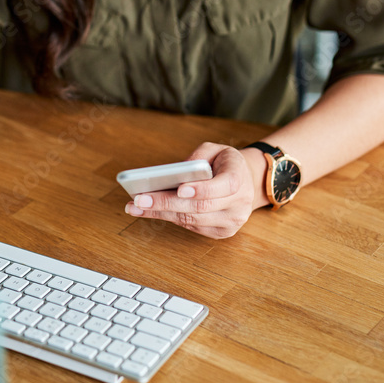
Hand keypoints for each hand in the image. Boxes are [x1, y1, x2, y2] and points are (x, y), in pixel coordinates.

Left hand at [123, 142, 260, 238]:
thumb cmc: (225, 163)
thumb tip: (175, 172)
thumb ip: (198, 156)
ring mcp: (231, 221)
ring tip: (136, 207)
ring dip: (161, 214)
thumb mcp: (216, 149)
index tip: (179, 189)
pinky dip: (170, 218)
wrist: (247, 182)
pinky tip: (150, 212)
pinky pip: (192, 226)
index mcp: (239, 178)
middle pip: (200, 207)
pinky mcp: (222, 232)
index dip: (201, 189)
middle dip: (166, 203)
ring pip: (192, 220)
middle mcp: (239, 203)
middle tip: (139, 200)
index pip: (223, 186)